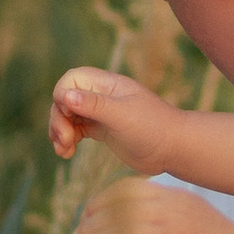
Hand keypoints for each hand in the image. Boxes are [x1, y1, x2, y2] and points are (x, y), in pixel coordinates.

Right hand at [50, 67, 177, 169]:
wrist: (175, 149)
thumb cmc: (153, 128)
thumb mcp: (121, 115)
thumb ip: (94, 105)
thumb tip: (65, 96)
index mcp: (107, 85)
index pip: (72, 80)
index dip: (62, 96)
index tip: (69, 115)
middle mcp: (102, 96)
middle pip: (65, 99)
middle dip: (59, 119)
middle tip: (64, 140)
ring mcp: (102, 113)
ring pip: (69, 116)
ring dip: (59, 131)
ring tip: (63, 150)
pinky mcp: (103, 130)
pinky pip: (76, 130)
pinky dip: (67, 140)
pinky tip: (66, 153)